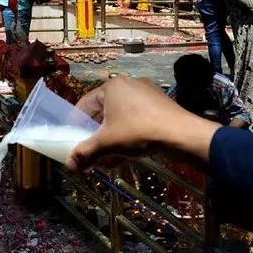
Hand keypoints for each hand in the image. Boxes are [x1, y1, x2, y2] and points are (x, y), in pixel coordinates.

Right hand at [65, 76, 218, 171]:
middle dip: (95, 134)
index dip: (76, 124)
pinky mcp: (160, 106)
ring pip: (120, 118)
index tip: (72, 140)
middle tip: (90, 151)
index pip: (85, 104)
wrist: (182, 135)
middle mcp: (128, 85)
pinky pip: (136, 120)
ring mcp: (146, 95)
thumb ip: (86, 153)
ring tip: (106, 157)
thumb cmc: (139, 131)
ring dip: (111, 138)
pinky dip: (128, 135)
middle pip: (103, 112)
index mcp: (112, 86)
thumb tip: (69, 166)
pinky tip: (126, 154)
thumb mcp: (108, 143)